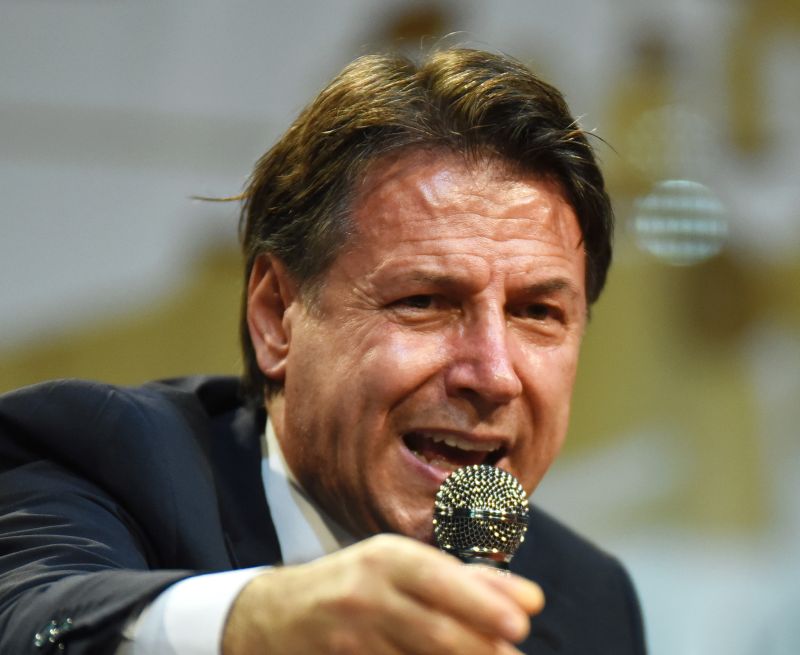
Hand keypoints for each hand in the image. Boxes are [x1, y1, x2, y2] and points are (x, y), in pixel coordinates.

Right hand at [222, 534, 543, 653]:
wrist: (276, 614)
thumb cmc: (356, 584)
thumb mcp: (403, 568)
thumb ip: (468, 581)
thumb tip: (532, 598)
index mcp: (388, 556)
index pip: (441, 578)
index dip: (483, 601)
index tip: (523, 621)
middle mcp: (367, 591)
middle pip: (433, 628)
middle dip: (479, 647)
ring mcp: (350, 634)